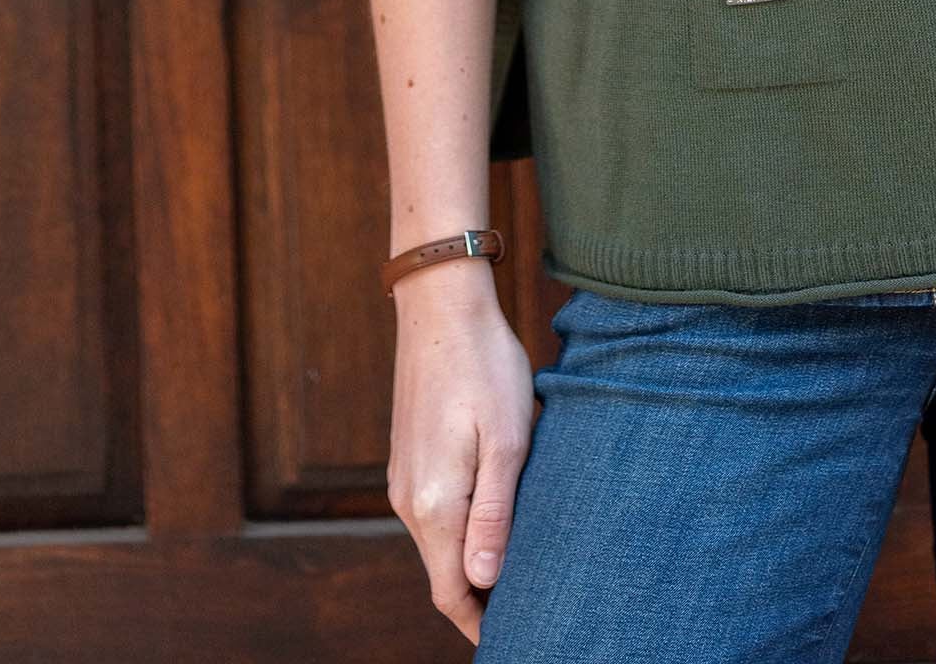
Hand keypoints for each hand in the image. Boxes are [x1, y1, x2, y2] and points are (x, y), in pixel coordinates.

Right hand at [387, 267, 535, 646]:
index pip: (451, 591)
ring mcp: (404, 478)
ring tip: (521, 563)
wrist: (440, 305)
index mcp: (433, 503)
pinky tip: (495, 516)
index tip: (518, 633)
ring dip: (472, 560)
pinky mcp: (408, 457)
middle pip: (443, 573)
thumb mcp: (508, 439)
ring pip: (438, 543)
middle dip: (481, 596)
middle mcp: (408, 500)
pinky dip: (461, 529)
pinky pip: (434, 513)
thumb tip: (485, 579)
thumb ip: (495, 513)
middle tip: (531, 604)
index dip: (482, 621)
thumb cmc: (485, 365)